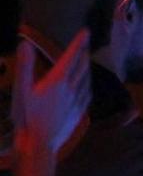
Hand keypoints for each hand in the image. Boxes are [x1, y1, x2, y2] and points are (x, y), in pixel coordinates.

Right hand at [9, 35, 89, 155]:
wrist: (40, 143)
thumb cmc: (27, 116)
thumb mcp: (21, 89)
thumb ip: (24, 65)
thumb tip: (24, 43)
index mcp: (57, 81)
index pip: (70, 57)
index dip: (78, 43)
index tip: (85, 31)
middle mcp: (71, 89)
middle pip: (81, 67)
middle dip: (83, 53)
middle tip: (84, 43)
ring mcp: (77, 102)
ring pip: (86, 80)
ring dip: (86, 67)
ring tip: (85, 60)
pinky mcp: (79, 113)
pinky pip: (87, 94)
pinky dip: (87, 84)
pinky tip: (85, 85)